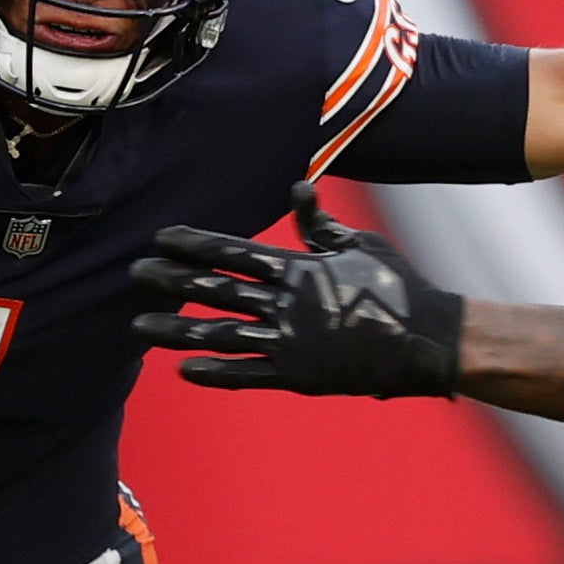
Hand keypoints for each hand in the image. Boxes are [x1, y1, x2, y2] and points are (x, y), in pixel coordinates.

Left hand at [132, 182, 462, 397]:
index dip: (194, 245)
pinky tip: (182, 368)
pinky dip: (214, 371)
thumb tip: (297, 189)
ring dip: (176, 329)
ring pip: (220, 333)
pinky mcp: (299, 375)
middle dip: (171, 281)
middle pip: (215, 288)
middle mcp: (286, 303)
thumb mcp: (359, 246)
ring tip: (140, 327)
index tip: (160, 239)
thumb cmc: (396, 286)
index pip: (233, 252)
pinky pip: (247, 374)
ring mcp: (290, 341)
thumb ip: (320, 224)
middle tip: (135, 274)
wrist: (427, 340)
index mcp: (299, 267)